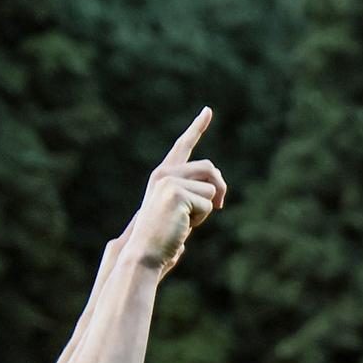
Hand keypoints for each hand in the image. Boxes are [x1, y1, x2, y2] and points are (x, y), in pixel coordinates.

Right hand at [122, 108, 226, 273]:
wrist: (144, 252)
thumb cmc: (162, 238)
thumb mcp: (181, 212)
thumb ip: (194, 195)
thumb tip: (217, 191)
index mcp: (163, 175)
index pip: (183, 147)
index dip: (197, 127)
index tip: (208, 110)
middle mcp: (164, 173)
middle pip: (210, 169)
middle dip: (219, 190)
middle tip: (212, 209)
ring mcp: (169, 181)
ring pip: (212, 189)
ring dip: (207, 209)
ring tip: (184, 221)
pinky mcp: (177, 193)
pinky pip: (209, 204)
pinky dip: (202, 218)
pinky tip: (182, 225)